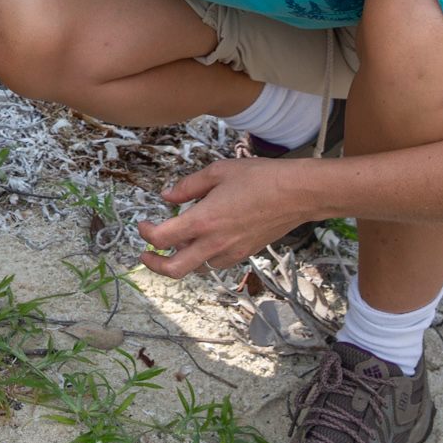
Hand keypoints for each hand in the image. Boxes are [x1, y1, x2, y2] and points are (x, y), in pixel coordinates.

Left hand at [135, 158, 312, 277]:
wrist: (298, 194)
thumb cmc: (262, 179)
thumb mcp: (218, 172)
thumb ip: (188, 186)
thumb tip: (167, 196)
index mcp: (203, 221)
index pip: (162, 238)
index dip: (145, 233)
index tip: (144, 224)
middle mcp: (214, 242)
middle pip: (174, 269)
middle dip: (154, 264)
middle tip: (146, 254)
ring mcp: (231, 252)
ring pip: (195, 268)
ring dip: (181, 259)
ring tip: (179, 242)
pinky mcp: (244, 254)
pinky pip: (216, 264)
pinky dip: (203, 257)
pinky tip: (204, 240)